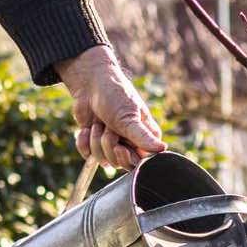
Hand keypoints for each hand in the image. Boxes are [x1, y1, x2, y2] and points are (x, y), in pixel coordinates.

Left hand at [55, 45, 166, 169]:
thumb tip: (162, 149)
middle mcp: (129, 143)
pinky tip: (87, 127)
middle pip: (118, 163)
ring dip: (95, 139)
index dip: (126, 157)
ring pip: (101, 159)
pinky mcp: (94, 142)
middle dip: (108, 144)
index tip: (119, 146)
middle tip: (108, 126)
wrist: (90, 83)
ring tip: (98, 122)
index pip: (138, 162)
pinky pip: (87, 155)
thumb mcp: (129, 118)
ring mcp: (111, 144)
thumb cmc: (115, 95)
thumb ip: (144, 137)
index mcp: (144, 138)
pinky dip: (84, 140)